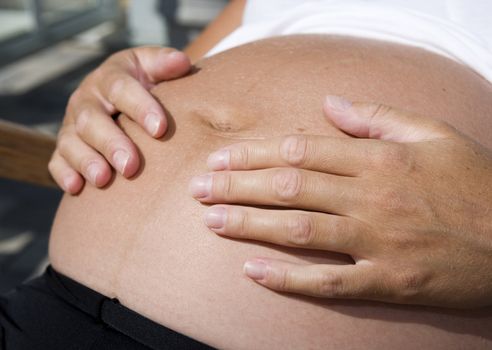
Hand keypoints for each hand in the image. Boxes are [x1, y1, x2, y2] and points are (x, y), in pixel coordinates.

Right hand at [49, 47, 190, 193]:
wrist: (121, 97)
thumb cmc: (144, 83)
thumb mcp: (152, 67)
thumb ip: (164, 63)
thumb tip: (182, 62)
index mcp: (110, 77)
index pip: (121, 88)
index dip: (139, 107)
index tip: (160, 129)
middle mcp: (86, 99)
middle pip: (91, 119)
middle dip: (111, 143)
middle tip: (131, 166)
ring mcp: (72, 124)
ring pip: (71, 142)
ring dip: (86, 161)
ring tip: (103, 179)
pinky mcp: (65, 147)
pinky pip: (57, 160)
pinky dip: (64, 174)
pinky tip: (76, 187)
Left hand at [190, 95, 491, 307]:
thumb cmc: (476, 180)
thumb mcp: (432, 133)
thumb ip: (377, 116)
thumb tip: (330, 102)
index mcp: (378, 159)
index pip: (300, 150)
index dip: (253, 154)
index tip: (221, 158)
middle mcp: (371, 197)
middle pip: (288, 187)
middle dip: (236, 186)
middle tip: (197, 188)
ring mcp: (377, 242)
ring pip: (299, 230)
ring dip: (249, 225)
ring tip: (210, 221)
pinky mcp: (387, 282)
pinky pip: (328, 283)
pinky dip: (287, 279)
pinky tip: (251, 272)